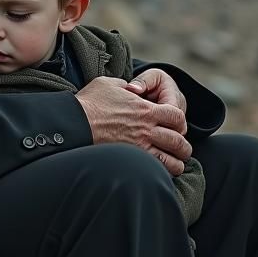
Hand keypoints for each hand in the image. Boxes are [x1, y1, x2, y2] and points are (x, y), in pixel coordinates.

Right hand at [75, 76, 191, 175]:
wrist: (74, 123)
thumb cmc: (89, 102)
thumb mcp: (109, 84)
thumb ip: (126, 86)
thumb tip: (130, 88)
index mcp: (145, 109)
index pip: (178, 117)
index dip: (180, 122)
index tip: (175, 126)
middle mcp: (147, 130)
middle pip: (179, 142)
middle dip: (182, 147)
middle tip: (180, 149)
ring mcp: (139, 147)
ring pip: (172, 161)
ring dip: (176, 163)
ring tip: (173, 164)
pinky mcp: (130, 160)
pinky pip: (156, 171)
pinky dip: (162, 173)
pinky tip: (159, 172)